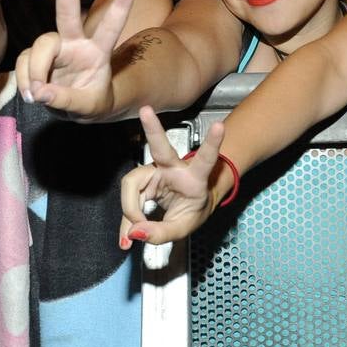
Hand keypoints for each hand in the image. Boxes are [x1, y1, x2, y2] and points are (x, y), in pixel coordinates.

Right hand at [14, 0, 133, 116]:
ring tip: (36, 95)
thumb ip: (67, 100)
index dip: (119, 8)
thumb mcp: (88, 108)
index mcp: (97, 52)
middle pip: (68, 12)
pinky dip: (24, 79)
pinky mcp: (38, 57)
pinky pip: (25, 62)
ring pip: (40, 45)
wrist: (77, 110)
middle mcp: (76, 43)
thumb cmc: (92, 103)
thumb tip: (40, 91)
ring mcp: (56, 48)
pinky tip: (31, 94)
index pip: (110, 27)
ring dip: (35, 69)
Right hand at [119, 109, 226, 246]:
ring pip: (132, 184)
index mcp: (194, 178)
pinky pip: (129, 198)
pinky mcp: (143, 179)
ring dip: (129, 210)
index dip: (212, 143)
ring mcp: (156, 171)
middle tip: (146, 111)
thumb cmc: (193, 210)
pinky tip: (128, 235)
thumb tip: (134, 232)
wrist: (190, 205)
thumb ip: (161, 233)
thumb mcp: (184, 228)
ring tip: (132, 235)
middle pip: (160, 148)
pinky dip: (127, 219)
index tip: (218, 126)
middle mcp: (173, 168)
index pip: (205, 159)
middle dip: (153, 129)